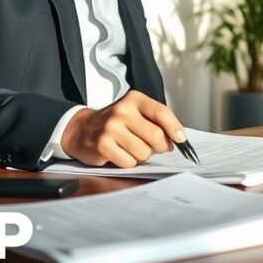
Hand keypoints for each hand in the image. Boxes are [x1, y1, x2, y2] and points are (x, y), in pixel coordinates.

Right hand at [61, 91, 187, 167]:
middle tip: (156, 148)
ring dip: (142, 156)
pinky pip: (129, 162)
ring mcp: (111, 128)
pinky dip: (128, 162)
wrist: (81, 129)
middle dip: (161, 147)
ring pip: (144, 152)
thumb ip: (156, 121)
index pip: (162, 113)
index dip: (175, 128)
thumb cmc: (116, 123)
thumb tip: (179, 138)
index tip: (181, 139)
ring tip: (132, 148)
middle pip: (156, 136)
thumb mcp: (135, 113)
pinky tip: (120, 153)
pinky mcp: (103, 145)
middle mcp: (122, 111)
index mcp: (134, 99)